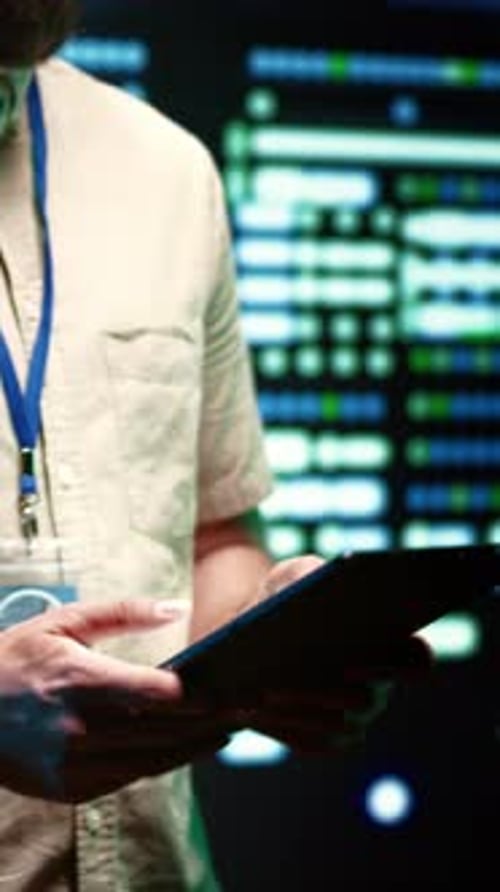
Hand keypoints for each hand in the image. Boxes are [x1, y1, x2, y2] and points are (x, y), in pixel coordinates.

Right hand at [0, 600, 229, 802]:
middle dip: (212, 720)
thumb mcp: (64, 622)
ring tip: (225, 731)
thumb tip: (175, 607)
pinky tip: (182, 749)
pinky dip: (160, 763)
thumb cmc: (15, 658)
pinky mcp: (70, 787)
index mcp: (82, 681)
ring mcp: (75, 763)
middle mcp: (81, 728)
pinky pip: (129, 777)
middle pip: (166, 730)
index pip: (160, 693)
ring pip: (153, 760)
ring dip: (194, 747)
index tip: (238, 688)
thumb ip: (122, 612)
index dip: (204, 695)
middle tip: (249, 709)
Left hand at [237, 555, 432, 754]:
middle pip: (367, 697)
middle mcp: (378, 688)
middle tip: (309, 672)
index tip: (365, 650)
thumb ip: (307, 572)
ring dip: (302, 706)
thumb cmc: (282, 598)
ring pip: (336, 723)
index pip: (417, 660)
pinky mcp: (322, 740)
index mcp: (389, 645)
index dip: (399, 661)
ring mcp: (353, 720)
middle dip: (336, 685)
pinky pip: (308, 740)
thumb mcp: (290, 575)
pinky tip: (255, 707)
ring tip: (268, 689)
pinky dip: (281, 724)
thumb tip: (313, 584)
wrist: (245, 637)